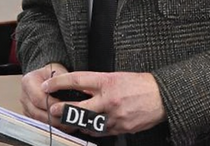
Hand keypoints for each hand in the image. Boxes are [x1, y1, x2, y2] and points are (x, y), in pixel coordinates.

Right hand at [20, 63, 67, 122]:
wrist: (45, 76)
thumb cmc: (51, 73)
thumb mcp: (56, 69)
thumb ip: (61, 77)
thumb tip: (69, 87)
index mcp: (28, 81)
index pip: (38, 98)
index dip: (52, 104)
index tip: (64, 107)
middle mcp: (24, 95)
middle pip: (36, 112)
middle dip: (53, 118)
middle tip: (67, 119)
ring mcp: (26, 106)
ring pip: (37, 120)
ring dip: (52, 124)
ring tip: (66, 124)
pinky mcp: (29, 114)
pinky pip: (39, 123)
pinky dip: (50, 126)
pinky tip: (61, 126)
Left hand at [43, 71, 166, 135]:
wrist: (162, 96)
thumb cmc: (140, 85)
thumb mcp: (118, 77)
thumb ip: (99, 84)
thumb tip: (81, 89)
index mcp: (108, 81)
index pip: (78, 80)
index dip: (59, 82)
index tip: (47, 85)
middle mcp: (109, 99)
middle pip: (78, 107)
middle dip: (62, 110)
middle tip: (52, 110)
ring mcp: (115, 115)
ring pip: (88, 123)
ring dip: (78, 122)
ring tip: (71, 120)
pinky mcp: (121, 127)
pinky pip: (101, 131)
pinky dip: (93, 128)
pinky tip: (91, 125)